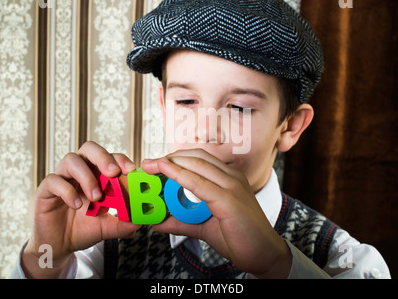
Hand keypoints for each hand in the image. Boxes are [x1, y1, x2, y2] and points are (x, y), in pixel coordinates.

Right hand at [22, 141, 139, 277]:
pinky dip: (67, 190)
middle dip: (103, 157)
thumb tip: (140, 223)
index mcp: (96, 175)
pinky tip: (76, 204)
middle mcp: (80, 172)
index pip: (109, 157)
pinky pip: (53, 180)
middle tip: (113, 173)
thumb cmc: (83, 229)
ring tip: (96, 197)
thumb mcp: (106, 228)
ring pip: (71, 159)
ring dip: (86, 176)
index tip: (131, 170)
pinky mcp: (46, 190)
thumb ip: (122, 224)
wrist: (58, 246)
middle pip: (89, 149)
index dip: (121, 159)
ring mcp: (62, 178)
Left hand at [142, 149, 291, 277]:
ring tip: (151, 166)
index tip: (155, 164)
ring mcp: (232, 186)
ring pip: (197, 165)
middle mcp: (232, 177)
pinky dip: (181, 176)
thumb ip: (182, 222)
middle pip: (196, 157)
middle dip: (169, 157)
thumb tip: (158, 222)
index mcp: (228, 179)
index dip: (175, 158)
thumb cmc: (239, 237)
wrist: (265, 254)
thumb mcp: (204, 227)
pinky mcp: (230, 199)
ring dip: (171, 163)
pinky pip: (200, 184)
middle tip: (147, 163)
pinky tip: (167, 172)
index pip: (199, 159)